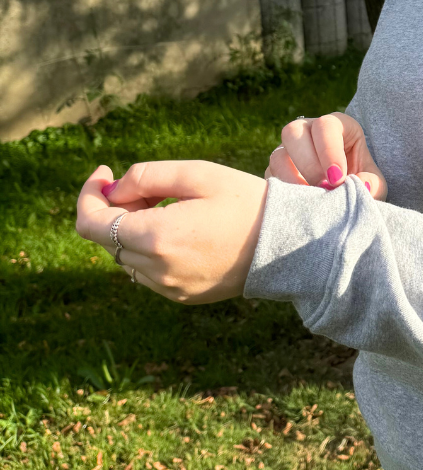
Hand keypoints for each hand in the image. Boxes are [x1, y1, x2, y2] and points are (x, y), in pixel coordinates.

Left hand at [75, 161, 268, 303]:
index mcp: (157, 236)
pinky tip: (183, 232)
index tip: (105, 174)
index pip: (91, 224)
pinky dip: (152, 249)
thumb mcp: (200, 174)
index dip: (89, 195)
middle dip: (118, 208)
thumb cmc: (246, 202)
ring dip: (135, 230)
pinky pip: (148, 272)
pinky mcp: (182, 295)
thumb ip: (148, 176)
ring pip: (127, 256)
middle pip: (109, 238)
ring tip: (172, 208)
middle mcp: (156, 269)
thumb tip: (114, 190)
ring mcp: (168, 287)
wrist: (286, 243)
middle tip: (152, 188)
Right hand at [266, 112, 385, 199]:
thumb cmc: (363, 183)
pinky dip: (283, 193)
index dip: (329, 151)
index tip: (338, 179)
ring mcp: (289, 151)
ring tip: (312, 199)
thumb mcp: (375, 183)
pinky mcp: (276, 172)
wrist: (348, 200)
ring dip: (291, 179)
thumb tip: (361, 185)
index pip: (326, 125)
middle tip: (324, 188)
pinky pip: (270, 178)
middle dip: (308, 163)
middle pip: (294, 131)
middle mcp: (308, 132)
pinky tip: (301, 206)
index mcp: (337, 126)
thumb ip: (372, 184)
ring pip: (277, 155)